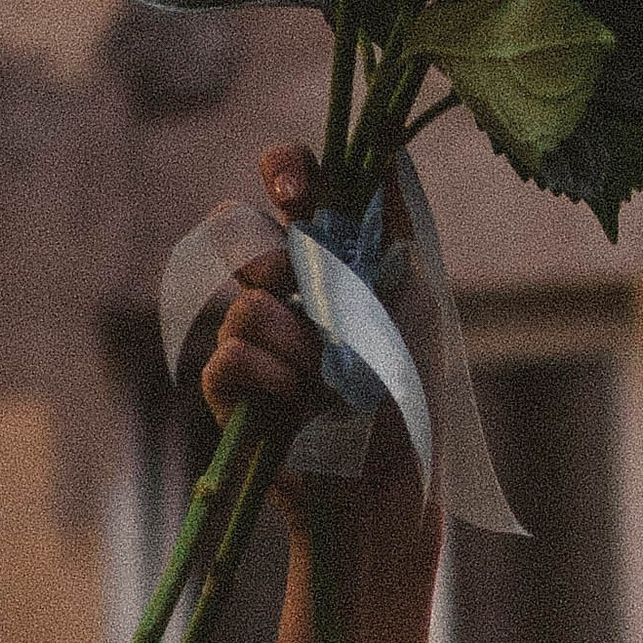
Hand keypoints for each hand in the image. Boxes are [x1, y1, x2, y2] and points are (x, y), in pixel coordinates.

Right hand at [207, 144, 444, 642]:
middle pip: (242, 226)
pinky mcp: (232, 392)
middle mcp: (291, 291)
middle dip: (273, 253)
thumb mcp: (418, 299)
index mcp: (338, 259)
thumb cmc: (411, 399)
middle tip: (301, 286)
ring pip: (239, 294)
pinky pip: (224, 354)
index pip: (296, 183)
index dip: (287, 169)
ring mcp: (256, 340)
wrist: (388, 492)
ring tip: (323, 376)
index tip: (295, 191)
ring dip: (289, 332)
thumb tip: (383, 150)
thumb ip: (391, 225)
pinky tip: (294, 399)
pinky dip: (263, 373)